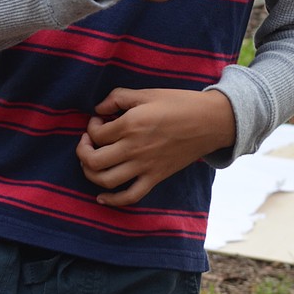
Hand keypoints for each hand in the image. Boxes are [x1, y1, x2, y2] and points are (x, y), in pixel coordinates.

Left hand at [76, 87, 236, 205]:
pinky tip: (102, 196)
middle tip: (88, 142)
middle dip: (83, 152)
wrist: (210, 122)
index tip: (100, 120)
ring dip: (90, 173)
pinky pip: (130, 196)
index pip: (95, 133)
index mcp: (130, 124)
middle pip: (93, 159)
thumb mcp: (147, 93)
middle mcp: (133, 148)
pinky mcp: (155, 177)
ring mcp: (144, 166)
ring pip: (105, 180)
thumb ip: (118, 97)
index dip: (91, 126)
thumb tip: (99, 109)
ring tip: (92, 162)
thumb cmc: (179, 104)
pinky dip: (112, 200)